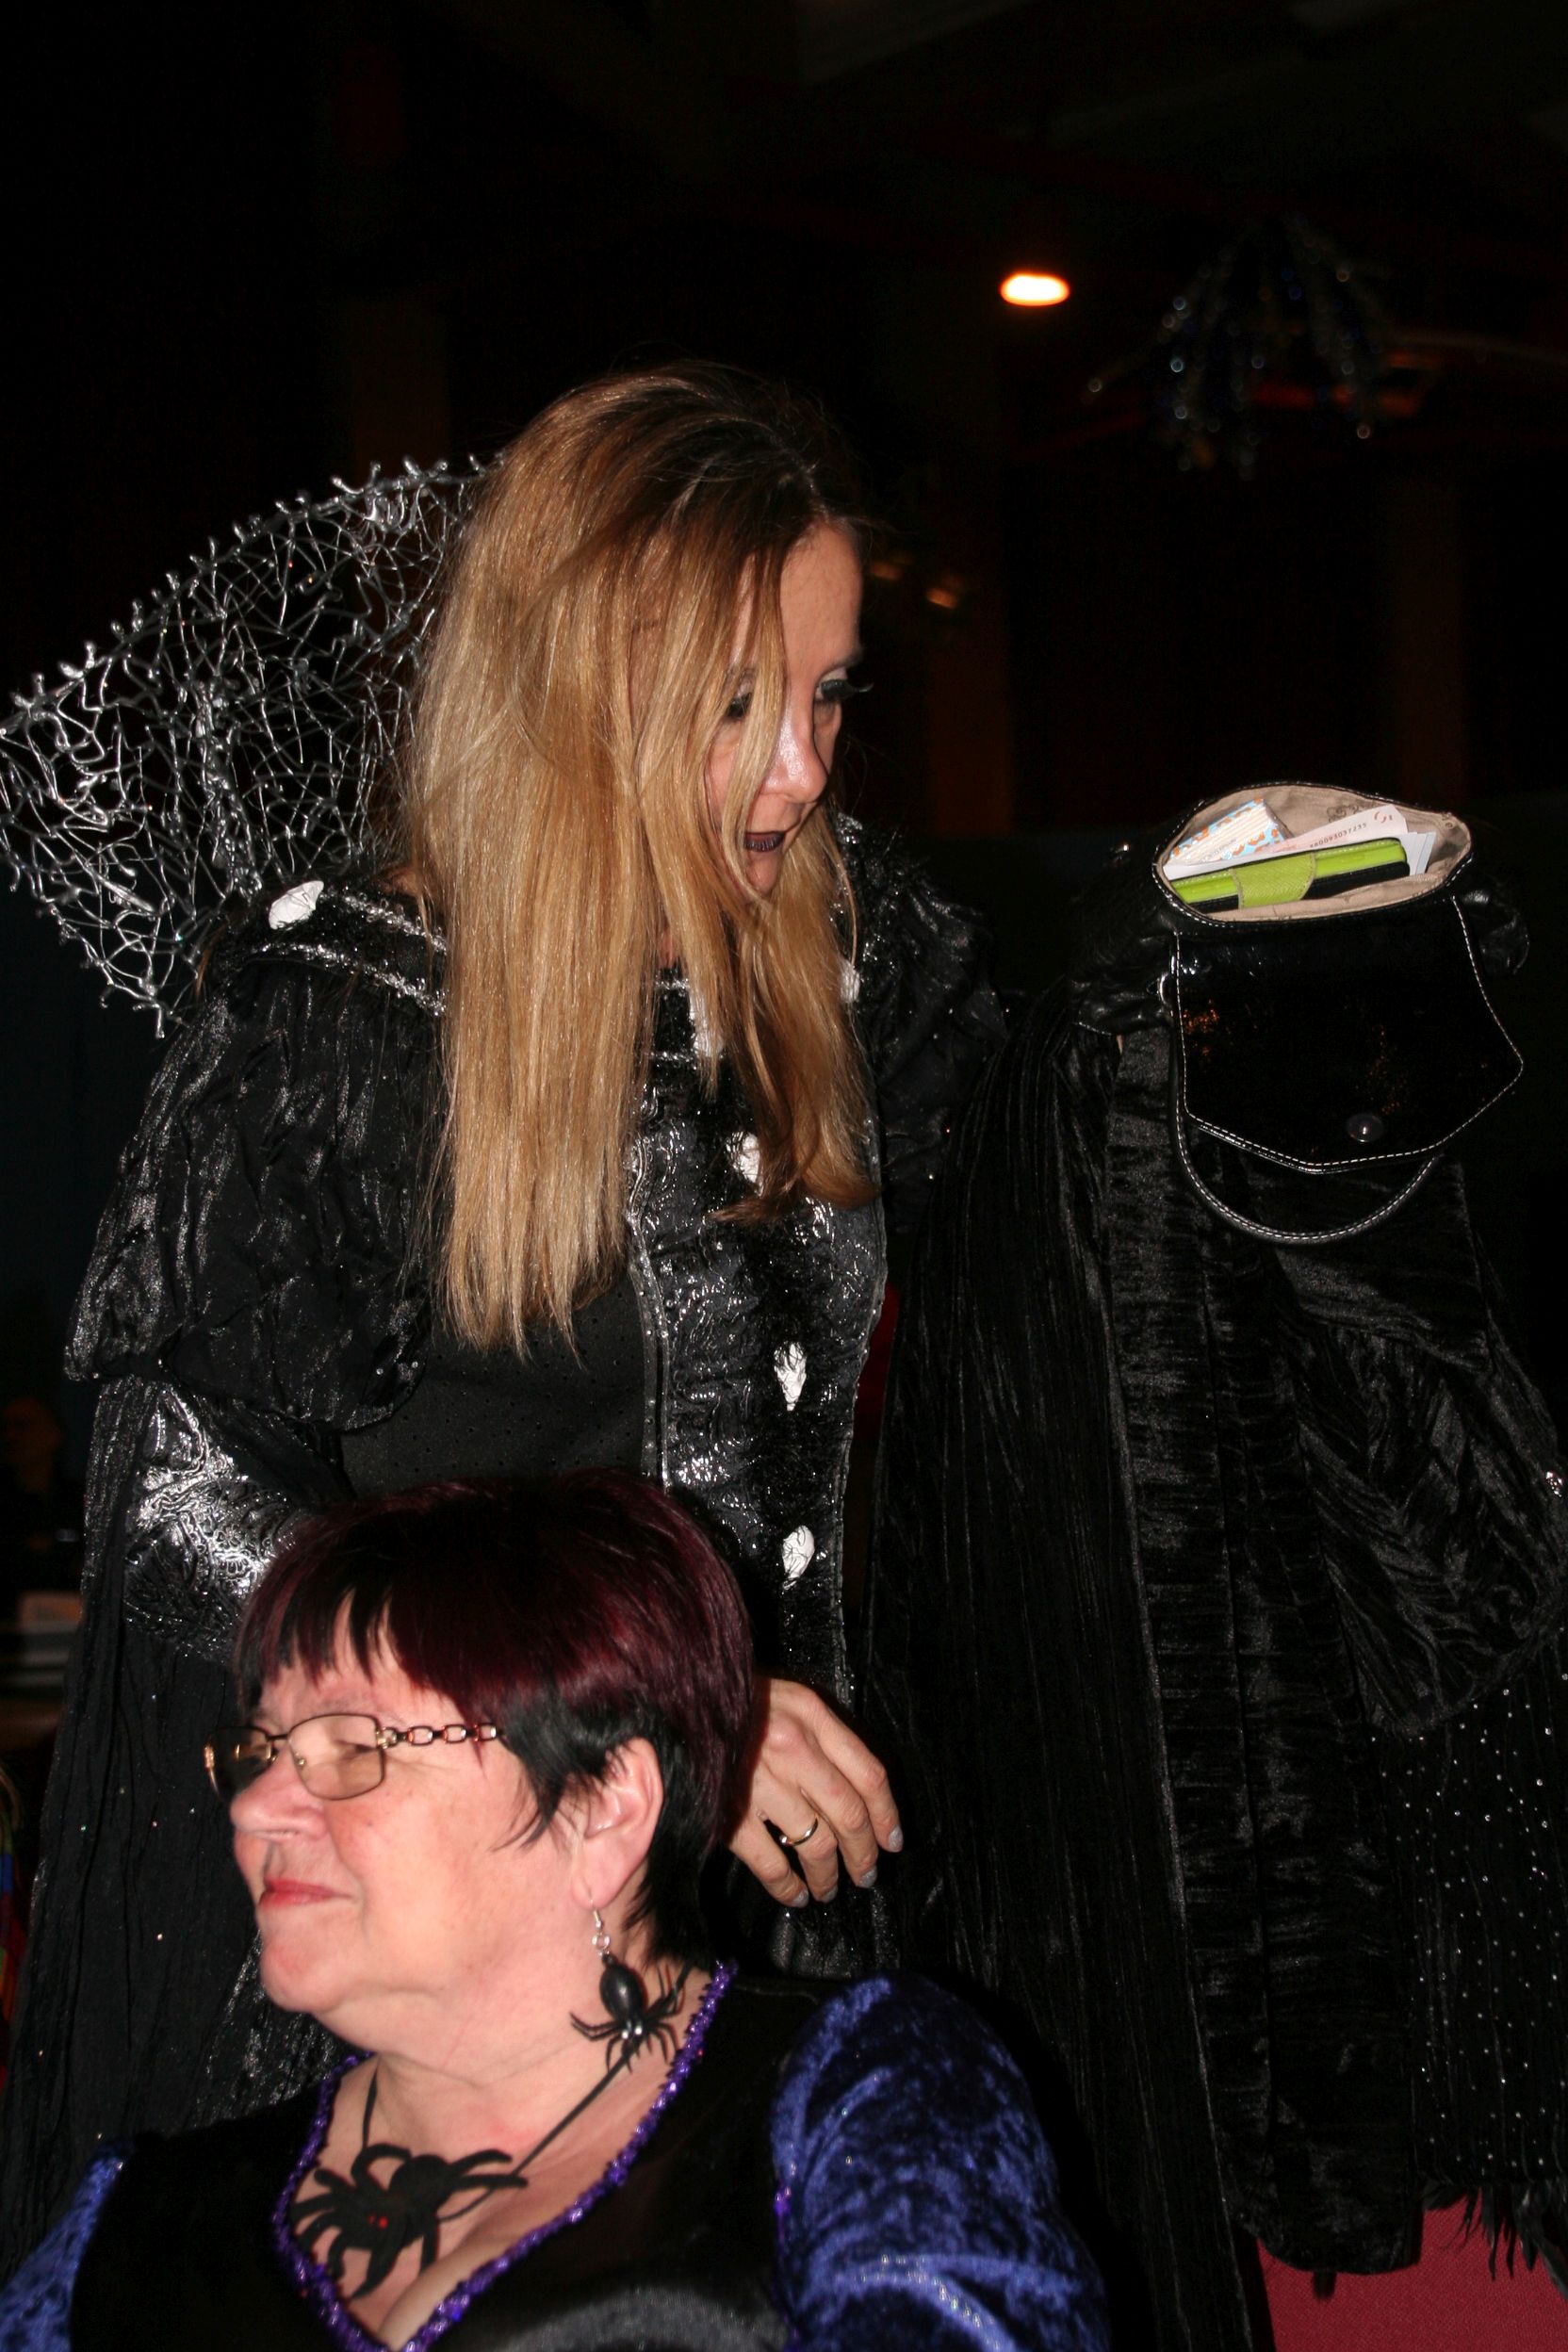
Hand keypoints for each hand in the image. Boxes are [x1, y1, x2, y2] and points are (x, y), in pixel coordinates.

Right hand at [730, 1677, 901, 1906]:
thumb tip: (856, 1790)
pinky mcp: (730, 1814)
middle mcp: (794, 1748)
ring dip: (829, 1876)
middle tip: (867, 1875)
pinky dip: (787, 1888)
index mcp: (812, 1716)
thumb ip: (820, 1733)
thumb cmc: (733, 1701)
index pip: (869, 1773)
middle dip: (864, 1853)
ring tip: (829, 1889)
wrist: (672, 1705)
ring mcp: (762, 1783)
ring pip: (817, 1844)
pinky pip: (771, 1863)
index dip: (887, 1814)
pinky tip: (795, 1896)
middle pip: (849, 1814)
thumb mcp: (785, 1698)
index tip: (893, 1841)